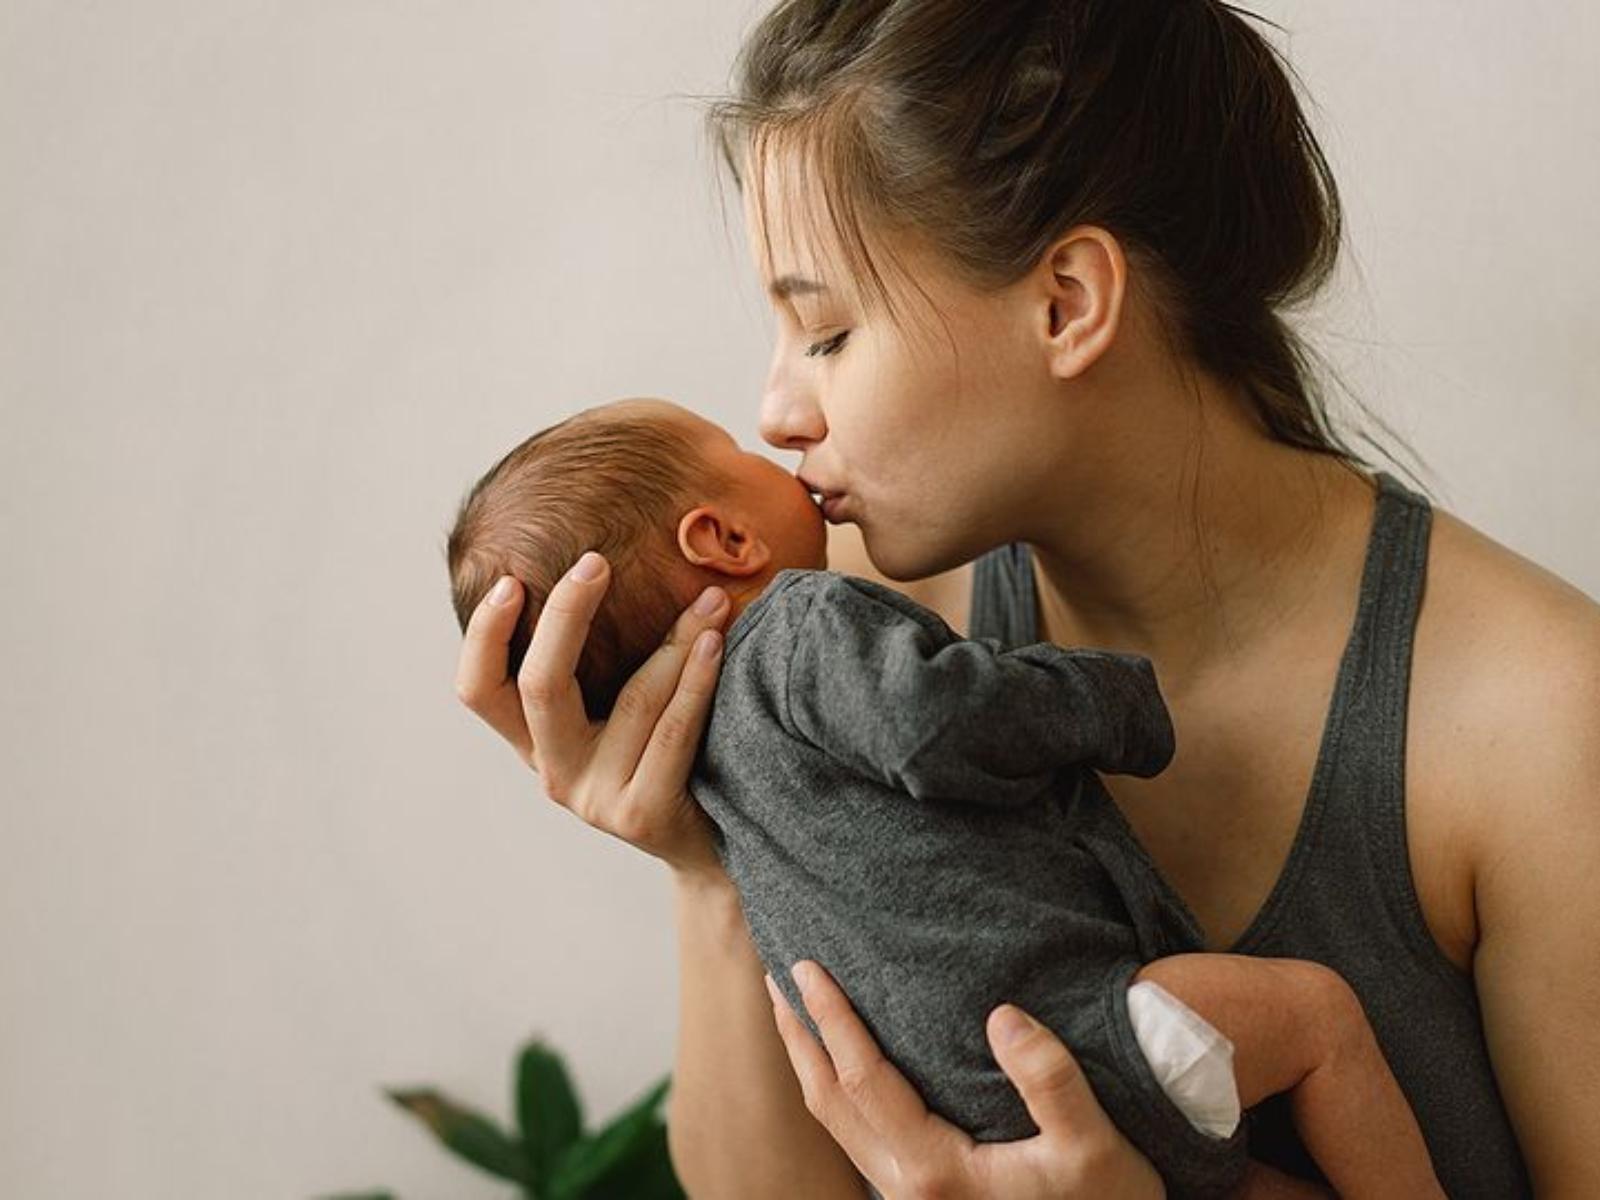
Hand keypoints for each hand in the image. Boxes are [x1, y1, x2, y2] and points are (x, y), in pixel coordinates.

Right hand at [453, 551, 730, 878]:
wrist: (715, 848)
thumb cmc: (672, 762)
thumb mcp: (624, 717)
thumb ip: (604, 666)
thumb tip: (605, 566)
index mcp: (537, 745)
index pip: (480, 690)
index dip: (484, 635)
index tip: (509, 580)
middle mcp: (555, 774)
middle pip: (540, 686)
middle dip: (564, 616)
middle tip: (595, 563)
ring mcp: (596, 799)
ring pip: (631, 700)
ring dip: (674, 641)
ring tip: (709, 600)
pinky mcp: (642, 813)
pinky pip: (672, 732)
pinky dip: (696, 681)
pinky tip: (716, 642)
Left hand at [765, 960, 1165, 1199]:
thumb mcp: (1095, 1147)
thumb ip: (1051, 1082)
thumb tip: (1002, 1015)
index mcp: (935, 1170)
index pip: (860, 1078)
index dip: (829, 1019)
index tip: (805, 966)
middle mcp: (908, 1189)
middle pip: (828, 1102)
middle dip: (800, 1037)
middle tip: (776, 978)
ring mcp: (912, 1198)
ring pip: (838, 1124)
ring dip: (812, 1064)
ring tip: (799, 1014)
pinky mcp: (926, 1197)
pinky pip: (860, 1135)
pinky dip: (839, 1091)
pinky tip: (850, 1066)